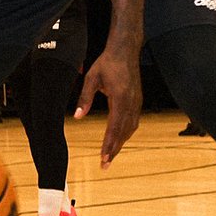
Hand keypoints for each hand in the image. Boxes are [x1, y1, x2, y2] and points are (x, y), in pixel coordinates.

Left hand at [73, 47, 141, 167]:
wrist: (125, 50)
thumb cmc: (107, 63)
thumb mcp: (91, 78)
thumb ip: (84, 98)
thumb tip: (78, 117)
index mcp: (121, 98)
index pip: (114, 127)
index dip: (109, 144)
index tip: (103, 158)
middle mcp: (132, 102)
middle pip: (123, 132)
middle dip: (114, 149)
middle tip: (105, 165)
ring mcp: (137, 102)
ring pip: (130, 128)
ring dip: (120, 143)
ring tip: (110, 156)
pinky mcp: (137, 101)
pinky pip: (133, 122)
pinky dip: (125, 133)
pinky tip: (119, 140)